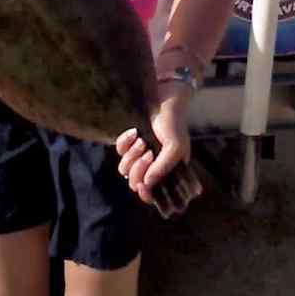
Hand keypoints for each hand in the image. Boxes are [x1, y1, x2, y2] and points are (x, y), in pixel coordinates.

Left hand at [115, 87, 191, 204]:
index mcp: (166, 173)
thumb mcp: (175, 147)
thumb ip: (163, 168)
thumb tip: (147, 183)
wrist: (161, 100)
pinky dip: (125, 142)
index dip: (146, 194)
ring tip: (143, 141)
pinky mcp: (128, 143)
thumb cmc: (173, 124)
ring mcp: (138, 156)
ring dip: (133, 154)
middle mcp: (151, 167)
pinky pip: (119, 151)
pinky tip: (135, 132)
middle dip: (139, 168)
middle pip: (135, 183)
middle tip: (148, 153)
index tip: (143, 184)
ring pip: (125, 169)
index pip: (153, 196)